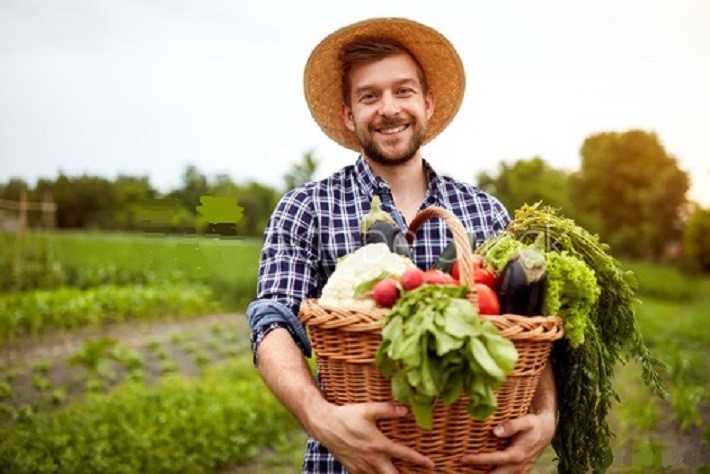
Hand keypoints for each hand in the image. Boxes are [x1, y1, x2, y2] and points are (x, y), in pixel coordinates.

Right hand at [311, 401, 433, 473]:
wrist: (324, 425)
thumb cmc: (347, 416)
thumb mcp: (368, 410)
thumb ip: (388, 410)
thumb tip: (405, 410)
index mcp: (379, 445)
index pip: (404, 455)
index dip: (419, 460)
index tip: (431, 464)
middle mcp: (372, 460)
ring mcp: (362, 467)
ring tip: (397, 473)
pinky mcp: (353, 470)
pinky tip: (379, 472)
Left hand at [460, 411, 555, 472]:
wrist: (545, 431)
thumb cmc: (533, 425)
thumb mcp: (526, 421)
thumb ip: (511, 425)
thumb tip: (495, 432)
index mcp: (517, 455)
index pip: (493, 460)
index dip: (477, 460)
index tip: (463, 458)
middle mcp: (517, 467)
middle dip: (478, 473)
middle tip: (460, 469)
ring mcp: (517, 471)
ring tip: (466, 470)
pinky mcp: (517, 471)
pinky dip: (491, 473)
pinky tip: (479, 470)